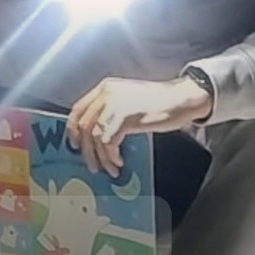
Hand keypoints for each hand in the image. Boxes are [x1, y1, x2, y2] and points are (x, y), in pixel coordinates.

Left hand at [66, 76, 213, 177]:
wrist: (181, 98)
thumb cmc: (158, 101)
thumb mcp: (128, 99)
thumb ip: (111, 110)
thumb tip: (96, 135)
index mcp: (105, 87)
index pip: (78, 108)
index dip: (73, 129)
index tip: (75, 144)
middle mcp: (106, 93)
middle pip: (83, 125)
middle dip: (86, 149)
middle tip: (92, 164)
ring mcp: (114, 104)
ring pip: (94, 136)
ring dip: (100, 157)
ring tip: (109, 168)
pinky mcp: (125, 117)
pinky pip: (108, 142)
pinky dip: (111, 156)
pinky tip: (119, 161)